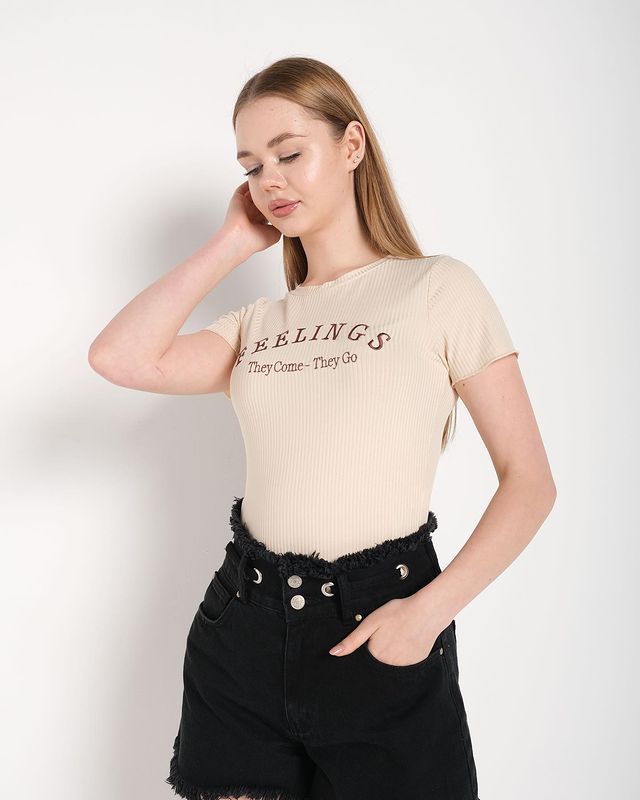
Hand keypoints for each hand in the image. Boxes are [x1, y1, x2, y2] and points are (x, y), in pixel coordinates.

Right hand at [222, 180, 281, 255]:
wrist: (240, 238)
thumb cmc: (256, 240)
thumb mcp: (275, 234)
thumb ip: (281, 223)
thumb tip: (288, 215)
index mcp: (260, 221)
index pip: (269, 208)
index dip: (278, 202)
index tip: (288, 196)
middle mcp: (252, 212)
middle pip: (262, 198)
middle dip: (271, 192)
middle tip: (281, 185)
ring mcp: (245, 205)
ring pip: (254, 192)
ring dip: (262, 186)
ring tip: (272, 177)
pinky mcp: (238, 198)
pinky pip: (245, 186)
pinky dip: (251, 181)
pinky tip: (260, 176)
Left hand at [329, 595, 449, 666]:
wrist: (427, 612)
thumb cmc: (398, 613)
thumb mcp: (371, 622)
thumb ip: (352, 640)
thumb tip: (333, 653)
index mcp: (375, 656)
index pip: (363, 661)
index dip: (365, 650)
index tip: (373, 639)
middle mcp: (389, 666)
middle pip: (377, 665)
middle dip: (378, 654)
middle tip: (387, 636)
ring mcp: (404, 668)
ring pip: (390, 666)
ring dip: (390, 657)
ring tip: (396, 638)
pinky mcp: (416, 665)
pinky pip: (404, 666)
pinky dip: (403, 657)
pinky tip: (406, 642)